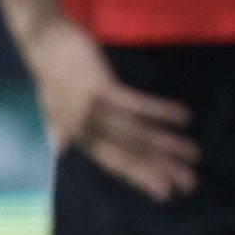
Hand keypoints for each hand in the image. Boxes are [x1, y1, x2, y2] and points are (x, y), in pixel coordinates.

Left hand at [25, 14, 195, 199]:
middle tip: (190, 182)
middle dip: (162, 169)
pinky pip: (136, 105)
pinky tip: (184, 116)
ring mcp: (91, 111)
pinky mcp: (99, 90)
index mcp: (77, 136)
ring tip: (193, 153)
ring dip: (168, 144)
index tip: (165, 193)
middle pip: (130, 154)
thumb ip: (58, 128)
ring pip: (137, 134)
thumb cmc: (50, 71)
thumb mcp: (50, 104)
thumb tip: (59, 149)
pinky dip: (161, 111)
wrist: (41, 40)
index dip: (141, 179)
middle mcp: (84, 130)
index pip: (115, 165)